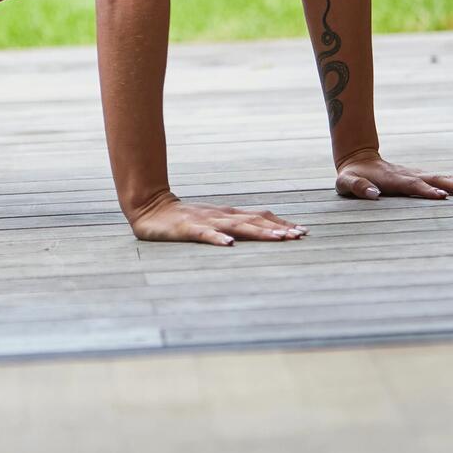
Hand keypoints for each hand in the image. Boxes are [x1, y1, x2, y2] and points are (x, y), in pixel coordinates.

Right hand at [127, 192, 307, 245]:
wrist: (149, 207)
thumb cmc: (183, 218)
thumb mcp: (212, 221)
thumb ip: (232, 226)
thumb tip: (259, 231)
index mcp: (227, 215)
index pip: (259, 217)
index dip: (281, 224)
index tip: (302, 232)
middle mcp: (220, 216)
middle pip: (254, 221)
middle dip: (278, 229)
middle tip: (299, 236)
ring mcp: (204, 221)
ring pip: (235, 227)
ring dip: (258, 232)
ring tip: (277, 239)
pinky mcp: (186, 229)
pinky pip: (204, 234)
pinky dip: (217, 239)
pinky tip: (228, 245)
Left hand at [334, 149, 452, 199]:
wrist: (358, 158)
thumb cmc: (351, 175)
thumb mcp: (346, 183)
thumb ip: (358, 187)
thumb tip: (373, 194)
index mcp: (393, 179)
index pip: (413, 185)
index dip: (426, 190)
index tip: (442, 196)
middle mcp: (410, 175)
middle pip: (437, 180)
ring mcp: (418, 174)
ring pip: (445, 178)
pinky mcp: (423, 176)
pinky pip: (446, 179)